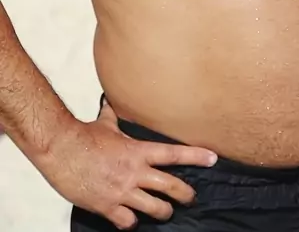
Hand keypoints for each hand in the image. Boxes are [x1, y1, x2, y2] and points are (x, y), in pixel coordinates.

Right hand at [41, 100, 216, 229]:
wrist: (61, 150)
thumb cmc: (83, 136)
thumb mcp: (106, 124)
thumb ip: (116, 117)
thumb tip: (114, 103)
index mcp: (137, 151)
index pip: (174, 154)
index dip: (196, 156)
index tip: (212, 158)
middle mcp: (134, 173)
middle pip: (171, 187)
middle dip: (186, 194)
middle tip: (192, 196)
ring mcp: (122, 192)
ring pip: (155, 209)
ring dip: (163, 211)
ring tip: (166, 211)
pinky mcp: (108, 207)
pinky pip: (128, 222)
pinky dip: (132, 222)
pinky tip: (131, 219)